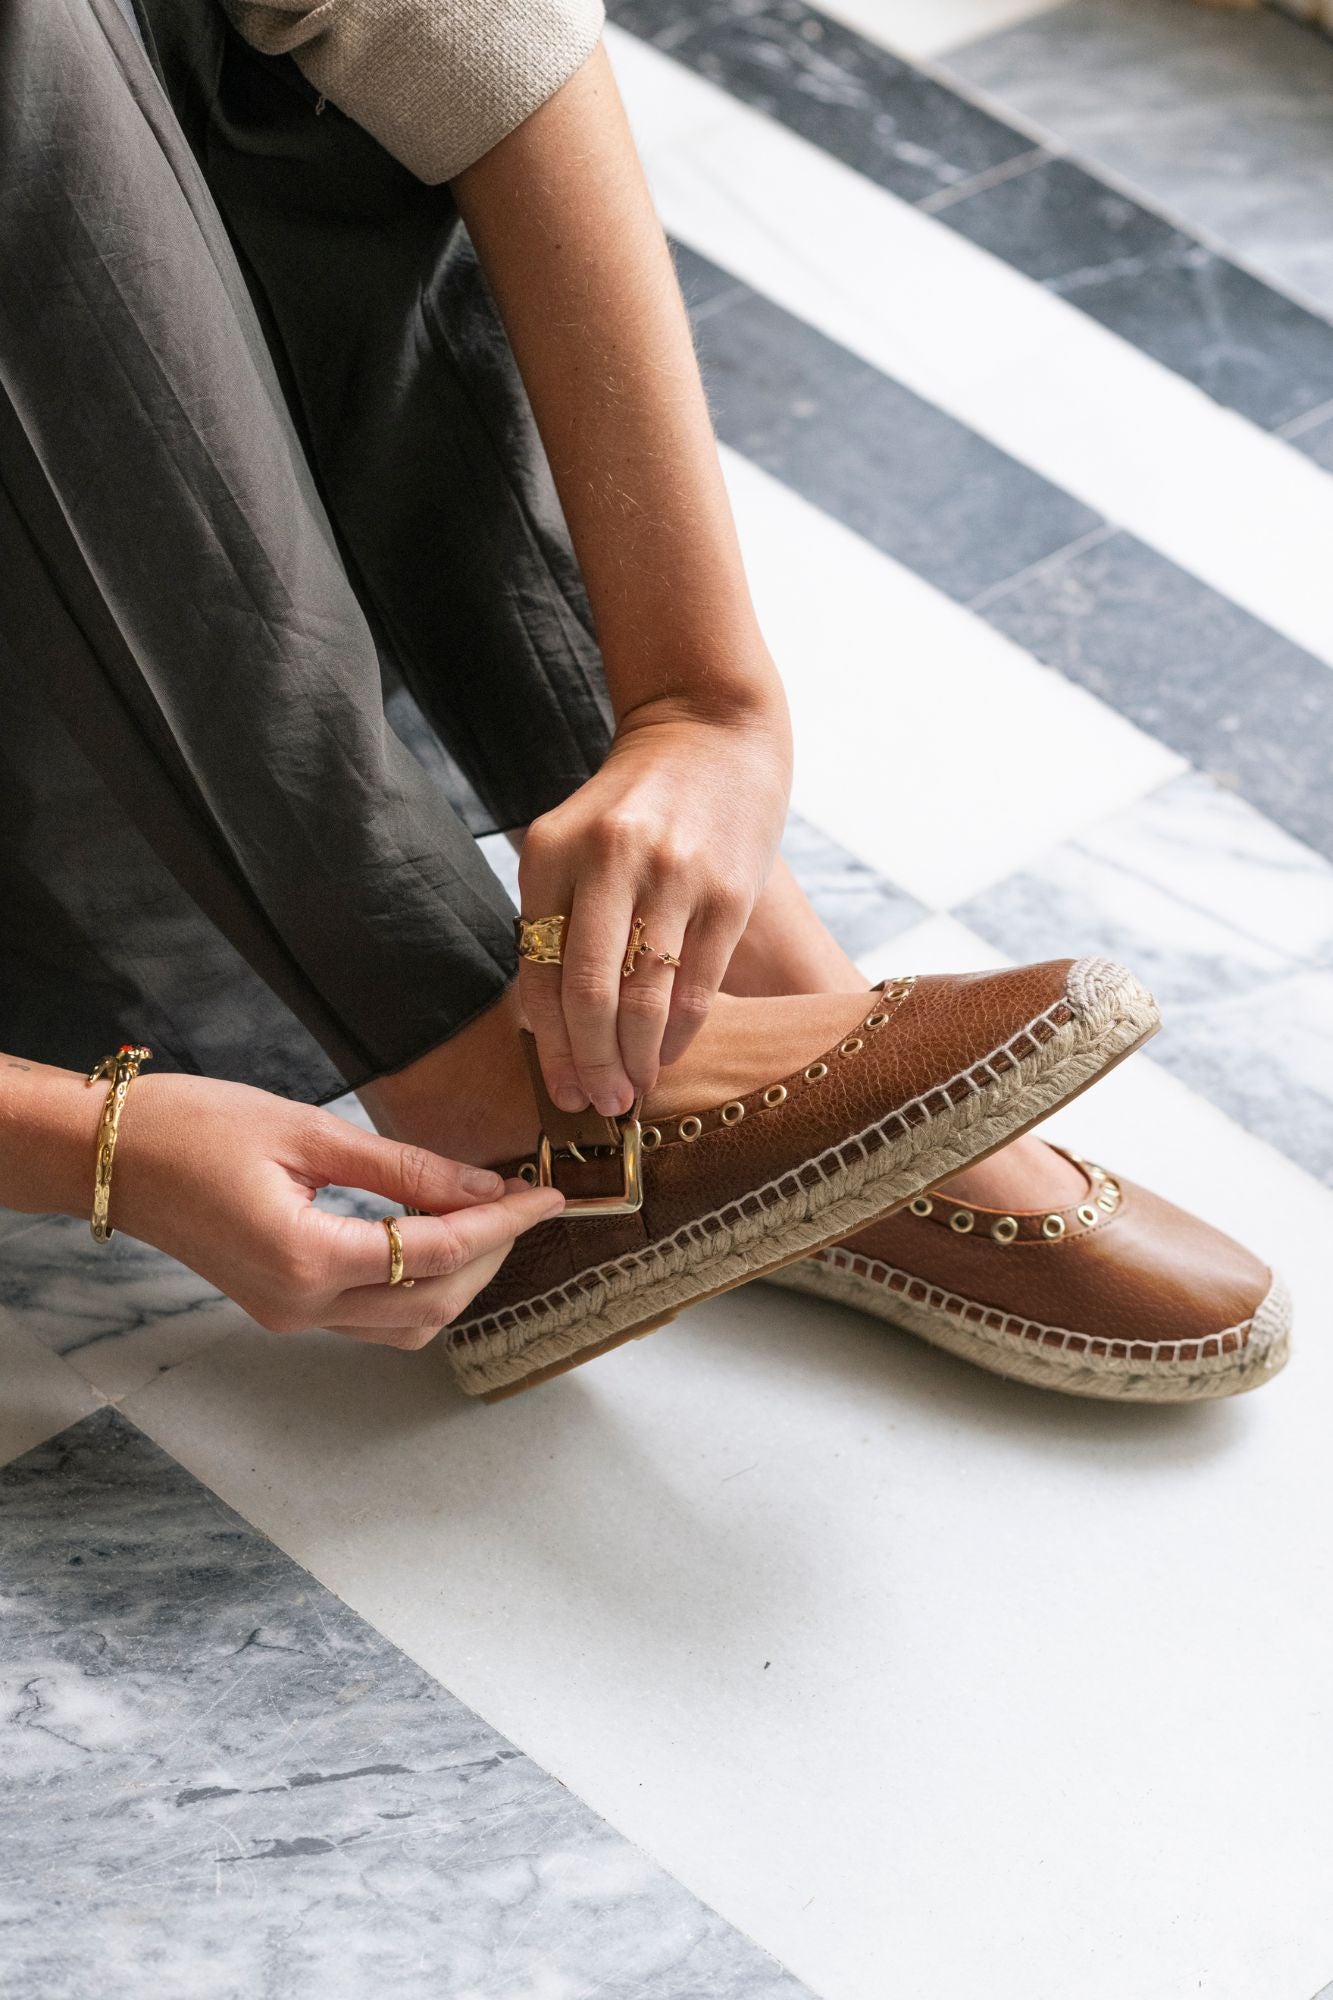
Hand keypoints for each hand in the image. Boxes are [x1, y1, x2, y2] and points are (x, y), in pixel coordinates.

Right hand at [110, 1072, 564, 1347]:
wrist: (112, 1157)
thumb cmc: (196, 1126)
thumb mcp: (311, 1131)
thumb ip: (406, 1167)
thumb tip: (485, 1186)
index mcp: (306, 1259)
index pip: (437, 1253)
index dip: (503, 1224)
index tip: (548, 1195)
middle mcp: (300, 1306)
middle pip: (435, 1301)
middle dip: (491, 1252)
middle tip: (521, 1198)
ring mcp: (290, 1317)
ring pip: (410, 1323)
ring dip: (460, 1276)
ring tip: (486, 1214)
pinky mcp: (282, 1310)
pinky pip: (374, 1318)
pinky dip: (418, 1284)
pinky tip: (432, 1234)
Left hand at [517, 698, 790, 1114]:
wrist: (711, 734)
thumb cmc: (632, 807)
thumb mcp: (573, 843)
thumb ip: (555, 922)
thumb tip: (553, 1035)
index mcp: (552, 850)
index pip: (541, 972)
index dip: (550, 1046)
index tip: (561, 1091)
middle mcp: (611, 860)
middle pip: (590, 994)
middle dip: (592, 1064)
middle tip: (599, 1105)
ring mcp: (675, 875)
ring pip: (647, 999)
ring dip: (638, 1061)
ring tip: (633, 1092)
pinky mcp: (729, 891)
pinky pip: (698, 986)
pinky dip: (681, 1034)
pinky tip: (671, 1054)